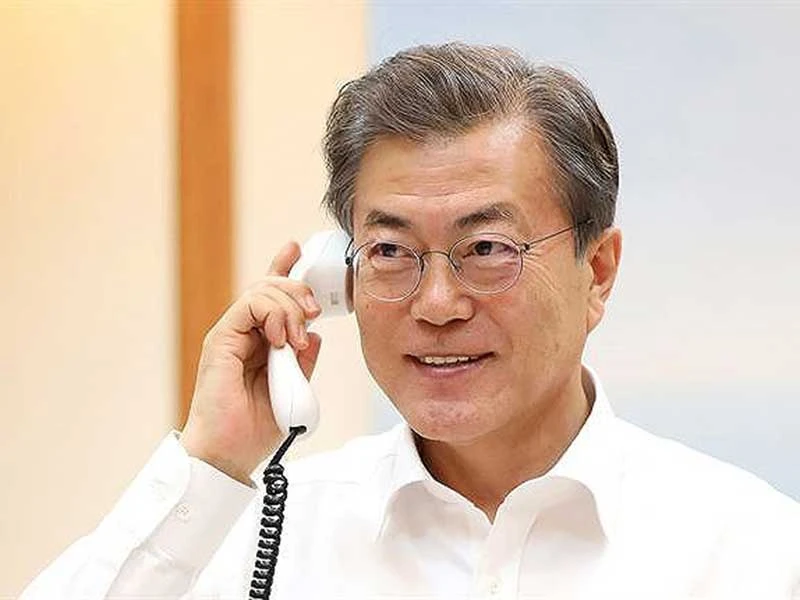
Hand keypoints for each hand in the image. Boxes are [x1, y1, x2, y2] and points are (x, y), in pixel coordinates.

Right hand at [180, 242, 321, 482]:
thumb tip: (313, 333)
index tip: (296, 249)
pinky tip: (281, 337)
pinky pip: (248, 306)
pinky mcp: (221, 340)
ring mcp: (231, 334)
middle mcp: (244, 333)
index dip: (283, 269)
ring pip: (262, 291)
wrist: (230, 453)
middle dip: (299, 291)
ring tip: (296, 337)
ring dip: (290, 307)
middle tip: (313, 314)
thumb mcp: (296, 389)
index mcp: (260, 341)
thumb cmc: (257, 427)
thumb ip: (303, 359)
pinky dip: (272, 314)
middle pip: (271, 287)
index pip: (270, 296)